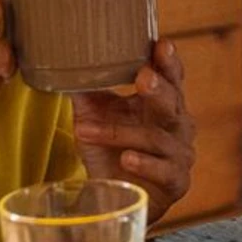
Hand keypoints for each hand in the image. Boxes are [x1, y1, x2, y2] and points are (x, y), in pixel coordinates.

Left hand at [72, 39, 195, 223]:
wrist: (114, 196)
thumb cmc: (110, 150)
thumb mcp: (94, 115)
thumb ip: (85, 90)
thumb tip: (61, 61)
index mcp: (162, 101)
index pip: (171, 76)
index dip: (168, 61)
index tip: (161, 45)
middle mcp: (176, 124)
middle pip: (172, 101)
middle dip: (158, 88)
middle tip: (144, 76)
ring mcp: (179, 154)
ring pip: (155, 138)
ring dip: (120, 133)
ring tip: (86, 130)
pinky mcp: (176, 181)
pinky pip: (164, 170)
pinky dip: (145, 164)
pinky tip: (127, 159)